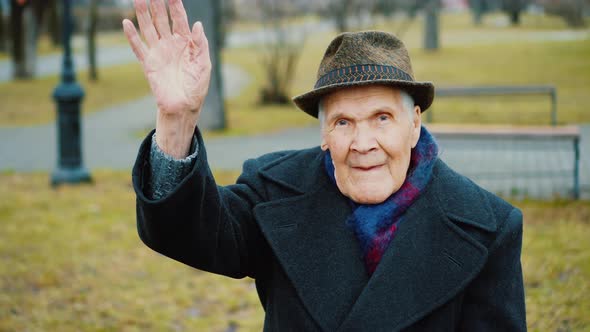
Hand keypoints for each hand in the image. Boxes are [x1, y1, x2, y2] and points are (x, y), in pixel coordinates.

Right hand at [123, 0, 210, 157]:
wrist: (184, 107)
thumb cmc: (197, 87)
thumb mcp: (204, 64)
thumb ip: (201, 44)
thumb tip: (197, 24)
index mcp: (186, 43)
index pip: (179, 18)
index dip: (175, 4)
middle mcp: (170, 44)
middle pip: (162, 19)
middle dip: (157, 3)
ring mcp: (158, 53)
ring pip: (149, 28)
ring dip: (143, 13)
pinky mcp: (148, 64)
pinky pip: (138, 47)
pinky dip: (132, 35)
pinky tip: (126, 22)